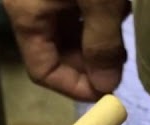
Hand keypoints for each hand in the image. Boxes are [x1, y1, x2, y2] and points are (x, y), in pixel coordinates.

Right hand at [3, 0, 128, 101]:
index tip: (108, 92)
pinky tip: (118, 8)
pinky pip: (75, 9)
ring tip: (122, 27)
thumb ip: (102, 42)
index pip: (42, 71)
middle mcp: (30, 7)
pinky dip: (97, 15)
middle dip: (91, 62)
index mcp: (27, 15)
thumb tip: (106, 86)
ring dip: (97, 38)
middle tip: (121, 59)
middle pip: (56, 53)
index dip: (76, 88)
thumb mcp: (99, 0)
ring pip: (69, 31)